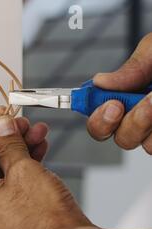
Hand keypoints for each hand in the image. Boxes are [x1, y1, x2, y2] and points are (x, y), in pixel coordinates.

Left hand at [0, 108, 93, 228]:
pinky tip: (38, 150)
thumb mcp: (24, 171)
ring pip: (4, 172)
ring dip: (20, 149)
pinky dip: (25, 167)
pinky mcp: (13, 216)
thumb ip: (9, 144)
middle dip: (8, 138)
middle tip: (21, 123)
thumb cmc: (48, 223)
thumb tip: (1, 126)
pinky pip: (13, 185)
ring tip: (36, 133)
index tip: (0, 113)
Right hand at [88, 32, 151, 153]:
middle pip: (119, 137)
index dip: (97, 116)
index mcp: (130, 94)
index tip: (110, 104)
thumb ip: (132, 67)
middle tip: (147, 103)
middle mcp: (144, 115)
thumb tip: (100, 82)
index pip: (100, 117)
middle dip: (131, 122)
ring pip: (146, 145)